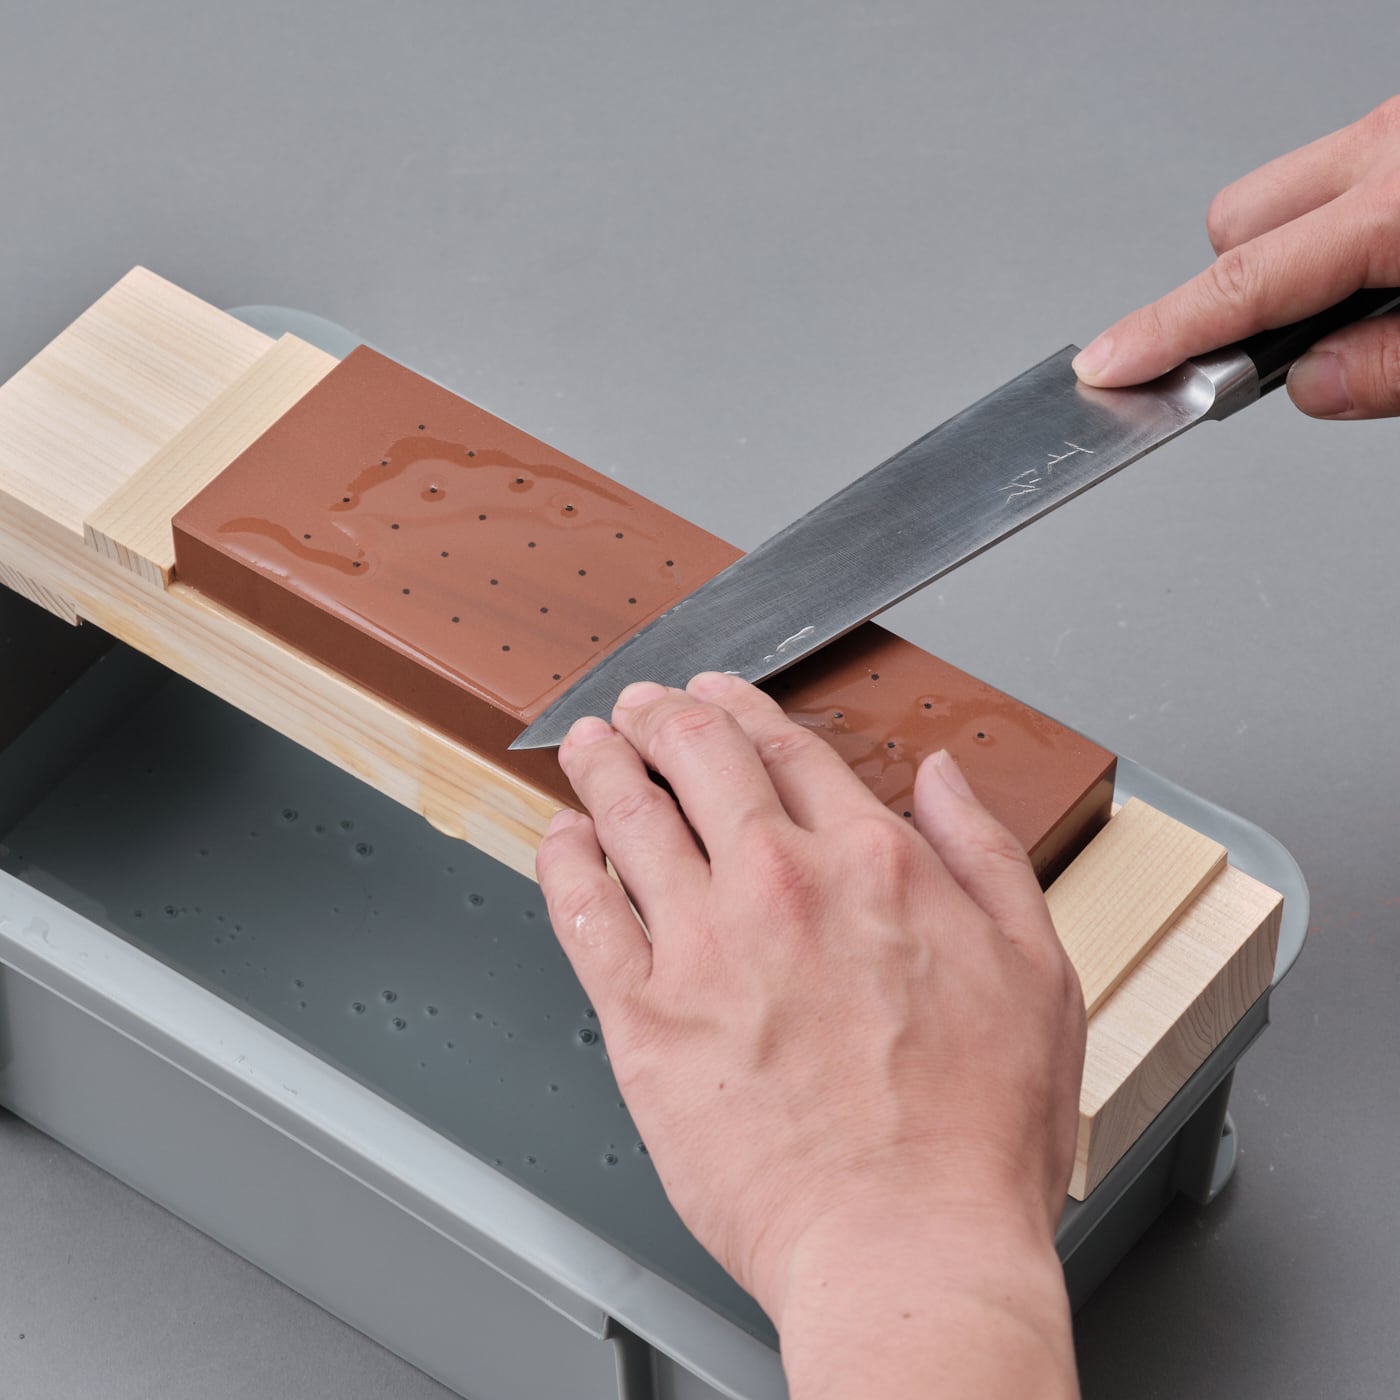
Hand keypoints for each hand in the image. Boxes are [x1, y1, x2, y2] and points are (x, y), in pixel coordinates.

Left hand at [536, 672, 1083, 1397]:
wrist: (907, 1244)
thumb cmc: (976, 1132)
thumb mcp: (1038, 969)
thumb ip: (985, 853)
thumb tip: (944, 776)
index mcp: (874, 862)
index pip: (788, 750)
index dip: (743, 708)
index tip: (720, 694)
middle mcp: (781, 883)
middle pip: (700, 758)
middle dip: (663, 714)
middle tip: (643, 703)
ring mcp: (704, 945)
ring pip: (631, 818)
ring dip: (605, 766)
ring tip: (591, 744)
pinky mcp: (645, 1017)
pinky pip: (582, 912)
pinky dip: (564, 861)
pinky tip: (561, 841)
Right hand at [1073, 95, 1399, 418]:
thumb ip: (1390, 370)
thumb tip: (1312, 386)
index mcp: (1398, 205)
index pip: (1243, 283)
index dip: (1162, 332)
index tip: (1105, 366)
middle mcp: (1388, 148)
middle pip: (1237, 225)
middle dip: (1238, 291)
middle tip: (1302, 349)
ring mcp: (1396, 128)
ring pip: (1277, 195)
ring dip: (1286, 255)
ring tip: (1362, 300)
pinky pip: (1332, 176)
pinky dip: (1333, 228)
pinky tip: (1383, 262)